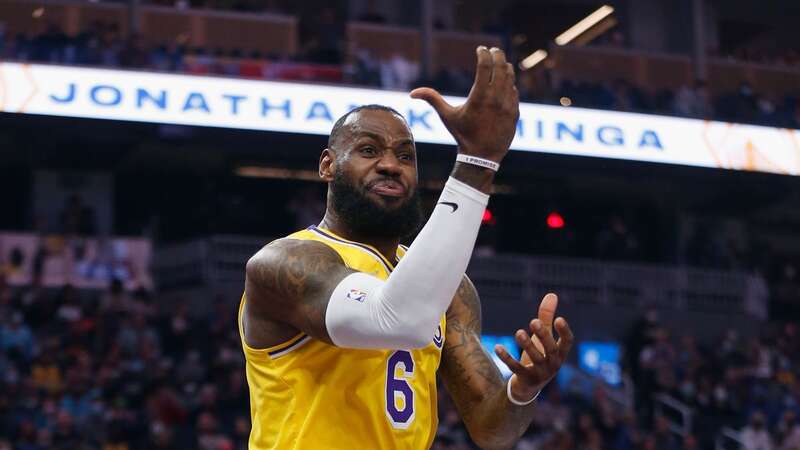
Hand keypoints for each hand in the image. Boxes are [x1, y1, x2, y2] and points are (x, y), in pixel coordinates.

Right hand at [410, 46, 519, 163]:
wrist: (482, 157)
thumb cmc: (462, 135)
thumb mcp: (447, 116)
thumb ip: (432, 100)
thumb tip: (412, 93)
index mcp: (479, 96)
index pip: (485, 65)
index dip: (483, 53)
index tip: (480, 49)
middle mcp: (496, 98)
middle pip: (501, 66)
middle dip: (497, 54)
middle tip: (492, 50)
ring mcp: (508, 105)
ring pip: (510, 77)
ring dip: (505, 66)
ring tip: (499, 63)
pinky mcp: (515, 112)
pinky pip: (514, 91)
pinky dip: (509, 83)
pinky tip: (503, 81)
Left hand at [494, 293, 573, 400]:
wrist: (528, 387)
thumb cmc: (539, 356)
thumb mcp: (543, 338)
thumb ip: (547, 317)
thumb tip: (552, 294)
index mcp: (560, 353)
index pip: (567, 343)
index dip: (564, 332)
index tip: (559, 319)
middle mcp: (553, 364)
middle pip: (551, 350)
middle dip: (543, 335)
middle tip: (533, 321)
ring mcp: (540, 373)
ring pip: (535, 359)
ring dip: (527, 345)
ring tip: (518, 332)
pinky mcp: (525, 379)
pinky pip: (515, 368)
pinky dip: (507, 358)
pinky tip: (497, 347)